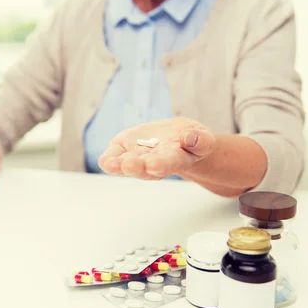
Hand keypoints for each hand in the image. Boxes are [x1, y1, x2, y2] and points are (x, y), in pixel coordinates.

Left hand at [98, 117, 215, 179]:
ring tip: (110, 164)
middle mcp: (154, 164)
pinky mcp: (124, 149)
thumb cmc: (192, 141)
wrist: (177, 139)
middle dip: (136, 167)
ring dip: (118, 166)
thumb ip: (200, 140)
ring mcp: (137, 158)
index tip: (154, 165)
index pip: (168, 164)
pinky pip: (114, 156)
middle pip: (144, 169)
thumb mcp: (203, 138)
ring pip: (126, 165)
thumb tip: (189, 138)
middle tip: (129, 165)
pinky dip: (109, 159)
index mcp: (176, 160)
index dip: (161, 165)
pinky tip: (104, 160)